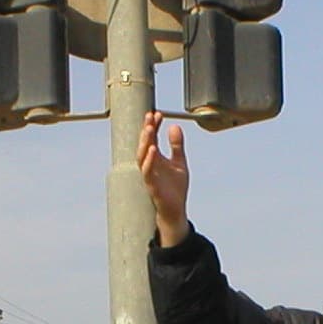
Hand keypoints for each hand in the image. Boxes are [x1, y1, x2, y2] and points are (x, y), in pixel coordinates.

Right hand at [137, 110, 189, 245]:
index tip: (157, 113)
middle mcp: (150, 165)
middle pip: (145, 144)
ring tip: (149, 129)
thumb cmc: (175, 188)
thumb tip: (175, 126)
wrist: (175, 210)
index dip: (153, 126)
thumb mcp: (179, 163)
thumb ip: (177, 146)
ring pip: (142, 156)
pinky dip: (149, 160)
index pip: (152, 138)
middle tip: (150, 116)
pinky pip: (147, 172)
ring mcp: (149, 175)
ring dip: (145, 142)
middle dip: (147, 130)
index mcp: (156, 158)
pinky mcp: (152, 185)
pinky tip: (153, 150)